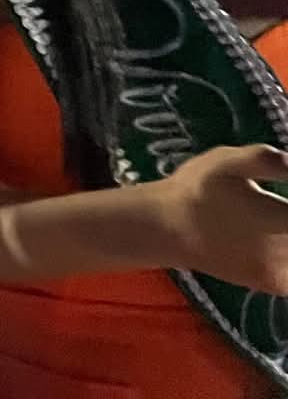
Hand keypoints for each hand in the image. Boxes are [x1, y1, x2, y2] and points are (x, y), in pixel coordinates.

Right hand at [153, 144, 287, 292]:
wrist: (169, 228)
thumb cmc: (198, 189)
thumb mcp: (225, 162)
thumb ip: (266, 160)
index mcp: (281, 218)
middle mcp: (286, 252)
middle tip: (284, 211)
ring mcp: (283, 274)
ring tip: (283, 225)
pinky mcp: (276, 285)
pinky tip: (283, 244)